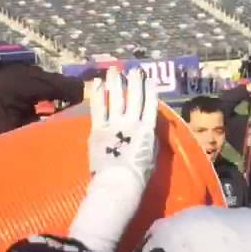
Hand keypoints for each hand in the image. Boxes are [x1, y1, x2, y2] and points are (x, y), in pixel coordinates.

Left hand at [87, 66, 157, 185]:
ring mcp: (114, 124)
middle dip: (134, 81)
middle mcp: (132, 122)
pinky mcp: (98, 129)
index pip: (150, 104)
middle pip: (134, 97)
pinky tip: (98, 83)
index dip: (150, 89)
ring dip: (115, 82)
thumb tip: (151, 129)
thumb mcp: (152, 156)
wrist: (118, 182)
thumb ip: (151, 140)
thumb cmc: (138, 175)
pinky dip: (99, 94)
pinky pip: (98, 107)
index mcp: (147, 129)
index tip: (148, 78)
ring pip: (115, 98)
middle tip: (133, 69)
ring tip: (114, 70)